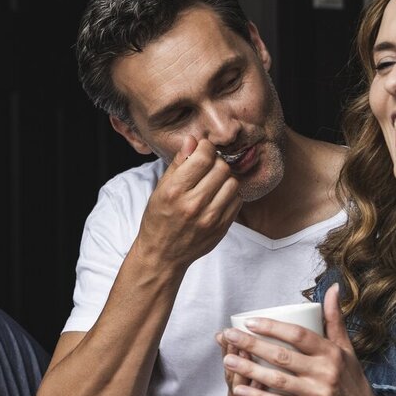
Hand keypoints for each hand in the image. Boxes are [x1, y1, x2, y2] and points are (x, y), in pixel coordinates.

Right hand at [136, 135, 242, 269]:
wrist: (163, 254)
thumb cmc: (158, 219)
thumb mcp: (160, 188)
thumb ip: (179, 163)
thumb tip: (193, 140)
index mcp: (175, 191)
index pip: (203, 157)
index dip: (206, 147)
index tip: (202, 149)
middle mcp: (194, 204)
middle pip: (221, 167)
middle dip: (216, 162)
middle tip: (207, 166)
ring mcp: (210, 218)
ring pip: (233, 182)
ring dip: (225, 178)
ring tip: (213, 182)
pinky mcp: (222, 228)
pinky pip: (237, 200)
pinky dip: (230, 194)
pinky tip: (217, 197)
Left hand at [219, 285, 395, 395]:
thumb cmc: (353, 382)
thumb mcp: (347, 349)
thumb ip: (335, 319)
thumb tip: (333, 287)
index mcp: (332, 353)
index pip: (299, 335)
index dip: (273, 327)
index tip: (249, 321)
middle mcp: (325, 371)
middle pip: (282, 355)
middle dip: (252, 345)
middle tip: (229, 336)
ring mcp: (318, 393)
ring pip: (277, 379)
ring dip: (249, 370)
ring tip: (227, 360)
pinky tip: (240, 390)